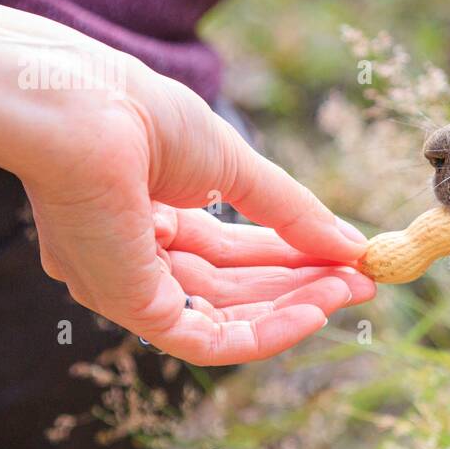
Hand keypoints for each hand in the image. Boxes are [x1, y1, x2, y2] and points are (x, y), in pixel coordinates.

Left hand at [0, 0, 374, 365]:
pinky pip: (206, 338)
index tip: (350, 258)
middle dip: (303, 283)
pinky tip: (313, 312)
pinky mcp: (130, 307)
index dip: (295, 255)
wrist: (85, 110)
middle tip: (364, 282)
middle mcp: (135, 256)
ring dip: (294, 304)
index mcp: (150, 212)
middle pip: (234, 286)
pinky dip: (263, 333)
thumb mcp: (235, 164)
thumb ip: (292, 211)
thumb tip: (352, 245)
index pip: (233, 249)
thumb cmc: (142, 116)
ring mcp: (129, 285)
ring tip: (350, 289)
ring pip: (226, 315)